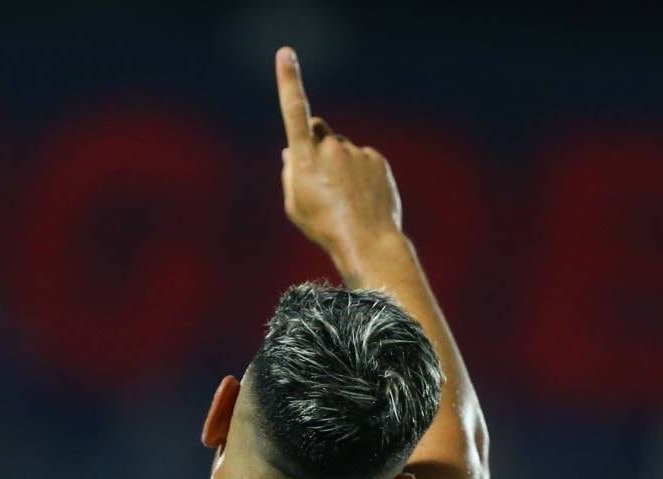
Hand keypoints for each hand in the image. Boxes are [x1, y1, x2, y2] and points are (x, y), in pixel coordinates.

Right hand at [276, 47, 402, 271]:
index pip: (294, 111)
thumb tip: (291, 152)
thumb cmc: (323, 226)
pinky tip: (361, 196)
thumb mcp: (294, 204)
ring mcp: (355, 152)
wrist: (367, 240)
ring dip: (340, 164)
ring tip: (344, 197)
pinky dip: (360, 172)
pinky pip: (362, 158)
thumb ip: (290, 174)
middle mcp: (330, 148)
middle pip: (318, 132)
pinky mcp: (376, 158)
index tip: (286, 54)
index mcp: (304, 159)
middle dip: (316, 144)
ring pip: (341, 148)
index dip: (289, 81)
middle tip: (319, 177)